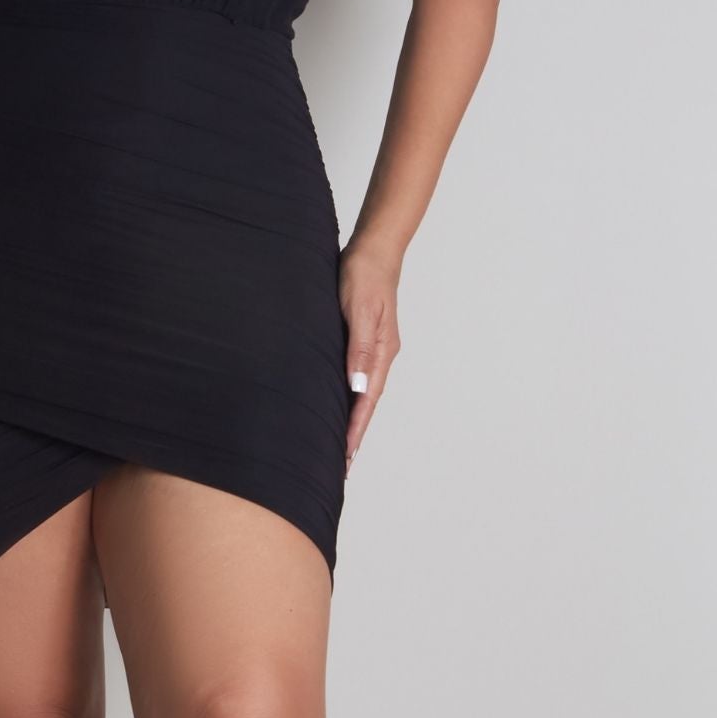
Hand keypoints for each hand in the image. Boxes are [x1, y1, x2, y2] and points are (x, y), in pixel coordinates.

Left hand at [338, 238, 401, 473]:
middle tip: (339, 467)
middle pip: (365, 404)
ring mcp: (372, 349)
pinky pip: (353, 377)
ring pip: (360, 393)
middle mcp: (379, 356)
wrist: (372, 250)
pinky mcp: (361, 340)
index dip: (354, 431)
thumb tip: (358, 388)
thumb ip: (359, 348)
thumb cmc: (363, 276)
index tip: (344, 458)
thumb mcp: (360, 310)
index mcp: (381, 352)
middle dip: (353, 435)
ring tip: (336, 447)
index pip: (366, 401)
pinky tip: (334, 406)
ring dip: (349, 419)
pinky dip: (346, 397)